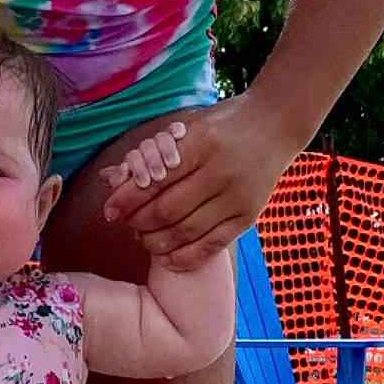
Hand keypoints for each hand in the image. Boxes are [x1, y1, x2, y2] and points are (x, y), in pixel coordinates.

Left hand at [99, 95, 295, 271]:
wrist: (274, 125)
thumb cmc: (222, 125)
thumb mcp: (185, 129)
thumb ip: (148, 154)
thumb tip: (109, 179)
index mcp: (202, 143)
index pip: (155, 178)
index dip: (127, 199)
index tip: (109, 211)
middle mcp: (221, 171)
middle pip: (168, 209)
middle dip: (139, 222)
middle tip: (127, 224)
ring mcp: (238, 197)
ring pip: (187, 231)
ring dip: (158, 241)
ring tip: (144, 238)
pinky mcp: (248, 216)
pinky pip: (212, 245)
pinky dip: (185, 257)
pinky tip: (167, 258)